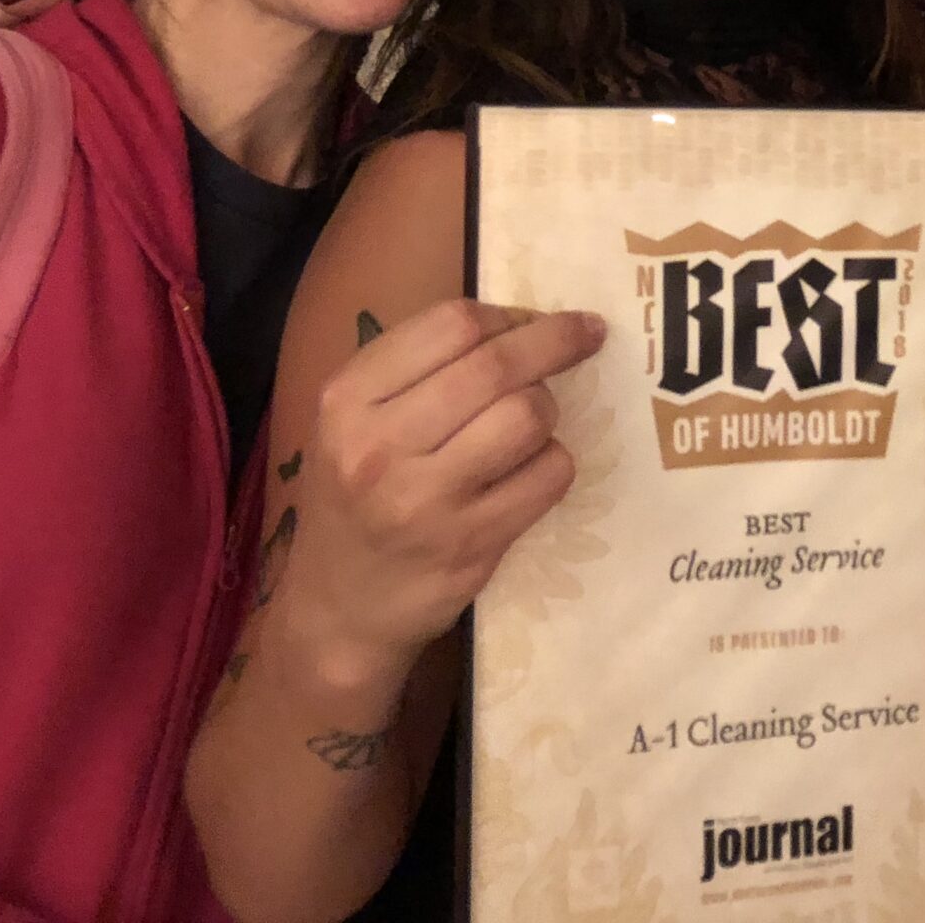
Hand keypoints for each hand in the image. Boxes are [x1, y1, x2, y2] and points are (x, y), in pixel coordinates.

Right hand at [278, 300, 606, 693]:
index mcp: (347, 400)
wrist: (337, 609)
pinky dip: (554, 463)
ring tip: (533, 423)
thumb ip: (416, 370)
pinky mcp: (471, 547)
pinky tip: (533, 470)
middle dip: (555, 341)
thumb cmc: (353, 499)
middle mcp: (380, 446)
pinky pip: (547, 478)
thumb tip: (518, 322)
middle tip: (587, 333)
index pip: (450, 325)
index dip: (509, 314)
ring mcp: (426, 502)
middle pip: (495, 366)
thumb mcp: (352, 422)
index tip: (536, 317)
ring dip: (548, 410)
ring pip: (527, 417)